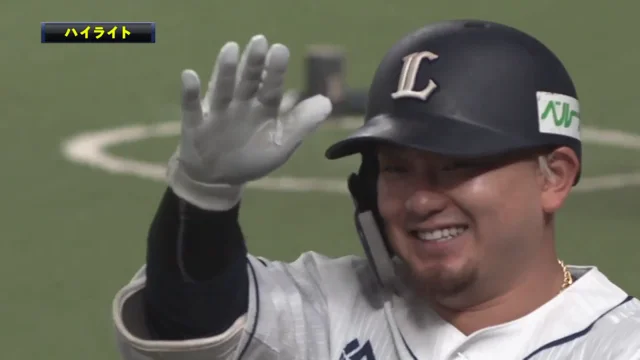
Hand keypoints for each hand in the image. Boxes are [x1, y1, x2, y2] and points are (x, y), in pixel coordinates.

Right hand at [167, 35, 332, 209]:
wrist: (219, 179)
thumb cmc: (252, 158)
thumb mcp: (280, 145)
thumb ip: (301, 125)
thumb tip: (327, 102)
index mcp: (263, 108)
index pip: (271, 87)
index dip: (275, 71)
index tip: (280, 50)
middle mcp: (240, 104)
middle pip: (247, 81)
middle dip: (253, 63)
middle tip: (260, 42)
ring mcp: (217, 113)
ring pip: (222, 89)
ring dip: (225, 71)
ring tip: (230, 49)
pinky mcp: (195, 125)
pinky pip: (191, 108)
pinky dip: (189, 92)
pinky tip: (189, 76)